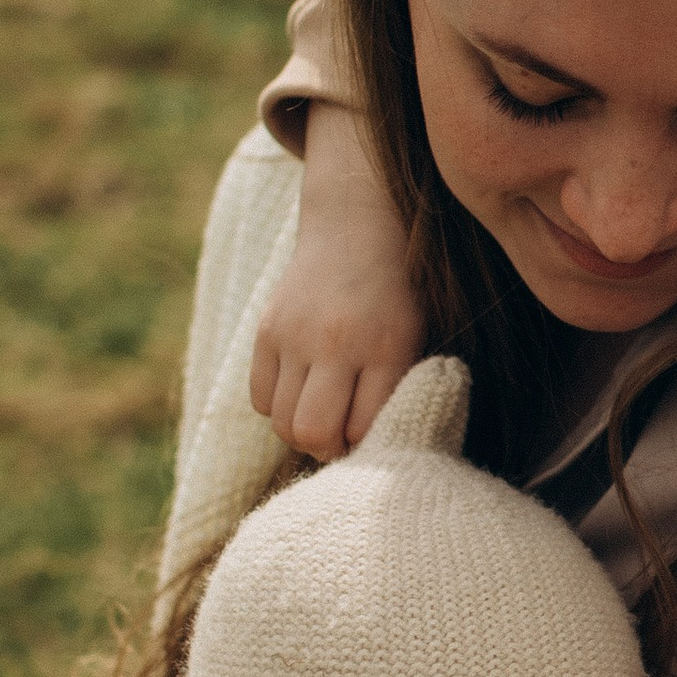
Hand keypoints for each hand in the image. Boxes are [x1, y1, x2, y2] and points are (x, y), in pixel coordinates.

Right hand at [248, 101, 421, 460]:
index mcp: (386, 347)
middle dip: (327, 450)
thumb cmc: (398, 295)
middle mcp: (336, 343)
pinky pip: (260, 398)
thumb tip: (366, 451)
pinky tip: (300, 391)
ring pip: (282, 422)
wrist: (357, 226)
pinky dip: (277, 407)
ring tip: (322, 416)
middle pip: (312, 433)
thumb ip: (396, 391)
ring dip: (301, 431)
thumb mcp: (416, 338)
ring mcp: (295, 336)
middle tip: (341, 440)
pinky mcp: (266, 330)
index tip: (372, 440)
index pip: (362, 429)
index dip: (366, 446)